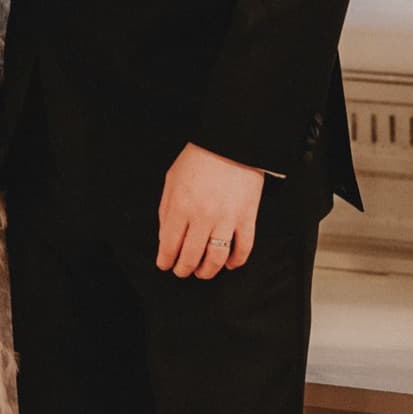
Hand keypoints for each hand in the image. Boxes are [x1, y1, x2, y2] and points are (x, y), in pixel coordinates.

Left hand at [156, 143, 264, 277]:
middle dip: (183, 269)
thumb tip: (165, 238)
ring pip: (216, 259)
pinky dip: (236, 261)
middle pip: (191, 257)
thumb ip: (166, 210)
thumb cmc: (200, 158)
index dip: (165, 260)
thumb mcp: (172, 179)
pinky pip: (243, 249)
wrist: (231, 141)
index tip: (165, 264)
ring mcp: (227, 218)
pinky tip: (229, 264)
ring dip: (208, 271)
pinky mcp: (247, 218)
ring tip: (202, 272)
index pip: (169, 245)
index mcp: (181, 205)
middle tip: (182, 271)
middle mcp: (203, 215)